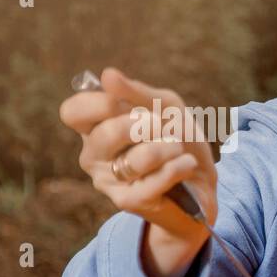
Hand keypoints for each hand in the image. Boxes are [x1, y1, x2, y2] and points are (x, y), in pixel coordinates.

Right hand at [59, 66, 217, 240]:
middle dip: (146, 125)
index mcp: (95, 127)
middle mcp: (93, 155)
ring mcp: (107, 181)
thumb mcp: (166, 107)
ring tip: (178, 149)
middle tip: (162, 125)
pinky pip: (155, 180)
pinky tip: (186, 164)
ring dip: (169, 147)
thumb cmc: (178, 139)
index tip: (126, 104)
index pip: (73, 112)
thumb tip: (107, 75)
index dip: (100, 103)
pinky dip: (179, 167)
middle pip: (107, 133)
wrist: (202, 182)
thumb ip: (138, 93)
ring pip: (138, 158)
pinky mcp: (128, 202)